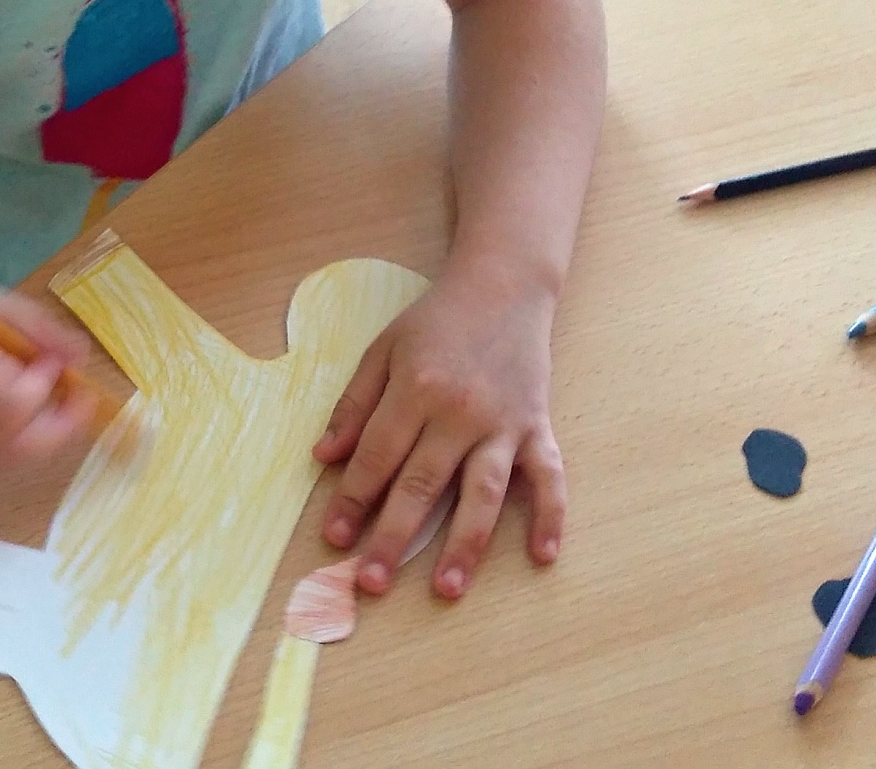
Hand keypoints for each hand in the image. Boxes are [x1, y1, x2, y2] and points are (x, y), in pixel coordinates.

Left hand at [312, 267, 565, 599]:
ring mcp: (504, 423)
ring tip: (445, 588)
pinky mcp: (538, 426)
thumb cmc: (436, 321)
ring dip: (465, 544)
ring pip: (483, 493)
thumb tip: (325, 457)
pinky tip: (543, 555)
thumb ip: (354, 404)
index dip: (352, 499)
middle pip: (423, 484)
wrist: (503, 286)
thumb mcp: (382, 350)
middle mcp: (460, 411)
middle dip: (393, 536)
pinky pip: (549, 476)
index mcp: (416, 388)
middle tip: (370, 583)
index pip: (377, 456)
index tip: (333, 537)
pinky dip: (550, 516)